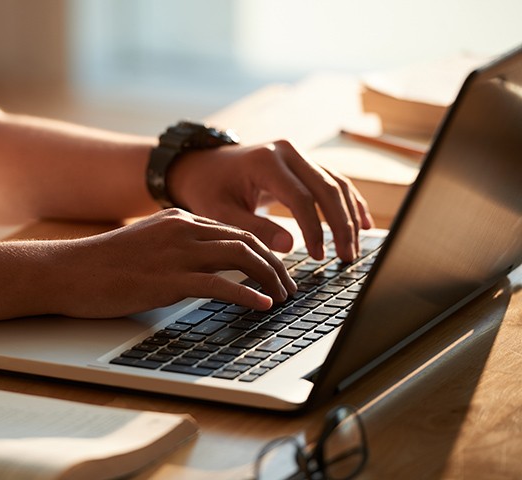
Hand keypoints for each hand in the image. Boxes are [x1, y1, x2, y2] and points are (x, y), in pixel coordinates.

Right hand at [39, 209, 295, 317]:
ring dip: (270, 277)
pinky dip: (247, 295)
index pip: (234, 230)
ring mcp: (176, 252)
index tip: (277, 269)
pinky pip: (220, 285)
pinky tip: (262, 306)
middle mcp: (183, 229)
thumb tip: (206, 269)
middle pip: (246, 240)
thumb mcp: (146, 246)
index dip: (263, 250)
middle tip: (290, 286)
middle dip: (275, 264)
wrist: (67, 270)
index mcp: (179, 219)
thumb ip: (177, 249)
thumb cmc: (102, 265)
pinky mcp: (168, 278)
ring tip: (283, 297)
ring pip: (241, 257)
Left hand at [167, 140, 373, 261]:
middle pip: (326, 188)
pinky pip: (334, 181)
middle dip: (341, 224)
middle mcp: (287, 152)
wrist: (204, 166)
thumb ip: (253, 228)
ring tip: (353, 247)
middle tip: (347, 256)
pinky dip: (350, 202)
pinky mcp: (304, 163)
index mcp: (266, 162)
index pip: (301, 198)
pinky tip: (364, 223)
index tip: (318, 255)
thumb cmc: (209, 190)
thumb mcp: (220, 213)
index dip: (314, 229)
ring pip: (336, 183)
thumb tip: (290, 247)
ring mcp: (298, 154)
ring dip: (350, 216)